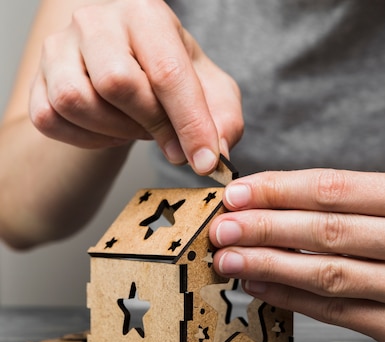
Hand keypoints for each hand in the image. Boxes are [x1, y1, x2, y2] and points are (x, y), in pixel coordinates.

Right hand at [29, 0, 242, 173]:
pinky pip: (51, 119)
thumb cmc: (175, 76)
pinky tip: (111, 130)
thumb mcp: (213, 92)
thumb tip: (215, 157)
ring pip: (76, 101)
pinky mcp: (37, 79)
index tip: (204, 161)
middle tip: (171, 140)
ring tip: (139, 127)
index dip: (189, 123)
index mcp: (146, 14)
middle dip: (152, 124)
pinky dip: (87, 138)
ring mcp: (59, 47)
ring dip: (116, 130)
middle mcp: (96, 20)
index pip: (167, 71)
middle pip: (117, 83)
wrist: (134, 68)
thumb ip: (224, 121)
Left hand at [209, 169, 384, 341]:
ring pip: (328, 273)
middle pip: (329, 231)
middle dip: (265, 227)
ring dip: (269, 264)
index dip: (280, 190)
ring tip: (230, 258)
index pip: (336, 188)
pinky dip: (290, 297)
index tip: (237, 193)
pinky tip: (260, 285)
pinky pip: (335, 311)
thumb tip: (259, 203)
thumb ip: (337, 200)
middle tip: (222, 227)